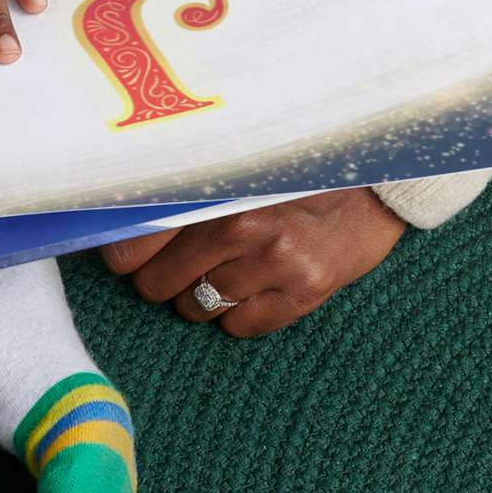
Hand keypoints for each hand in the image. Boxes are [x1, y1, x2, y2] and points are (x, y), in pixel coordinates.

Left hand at [100, 189, 406, 336]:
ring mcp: (275, 262)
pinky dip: (236, 313)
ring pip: (195, 308)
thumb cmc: (289, 169)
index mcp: (213, 186)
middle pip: (156, 283)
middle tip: (177, 259)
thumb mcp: (233, 165)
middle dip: (159, 277)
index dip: (122, 253)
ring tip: (222, 266)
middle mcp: (241, 225)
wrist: (373, 180)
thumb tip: (118, 219)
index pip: (135, 240)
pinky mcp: (306, 292)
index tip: (125, 253)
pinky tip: (254, 282)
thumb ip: (182, 188)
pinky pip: (238, 327)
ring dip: (198, 294)